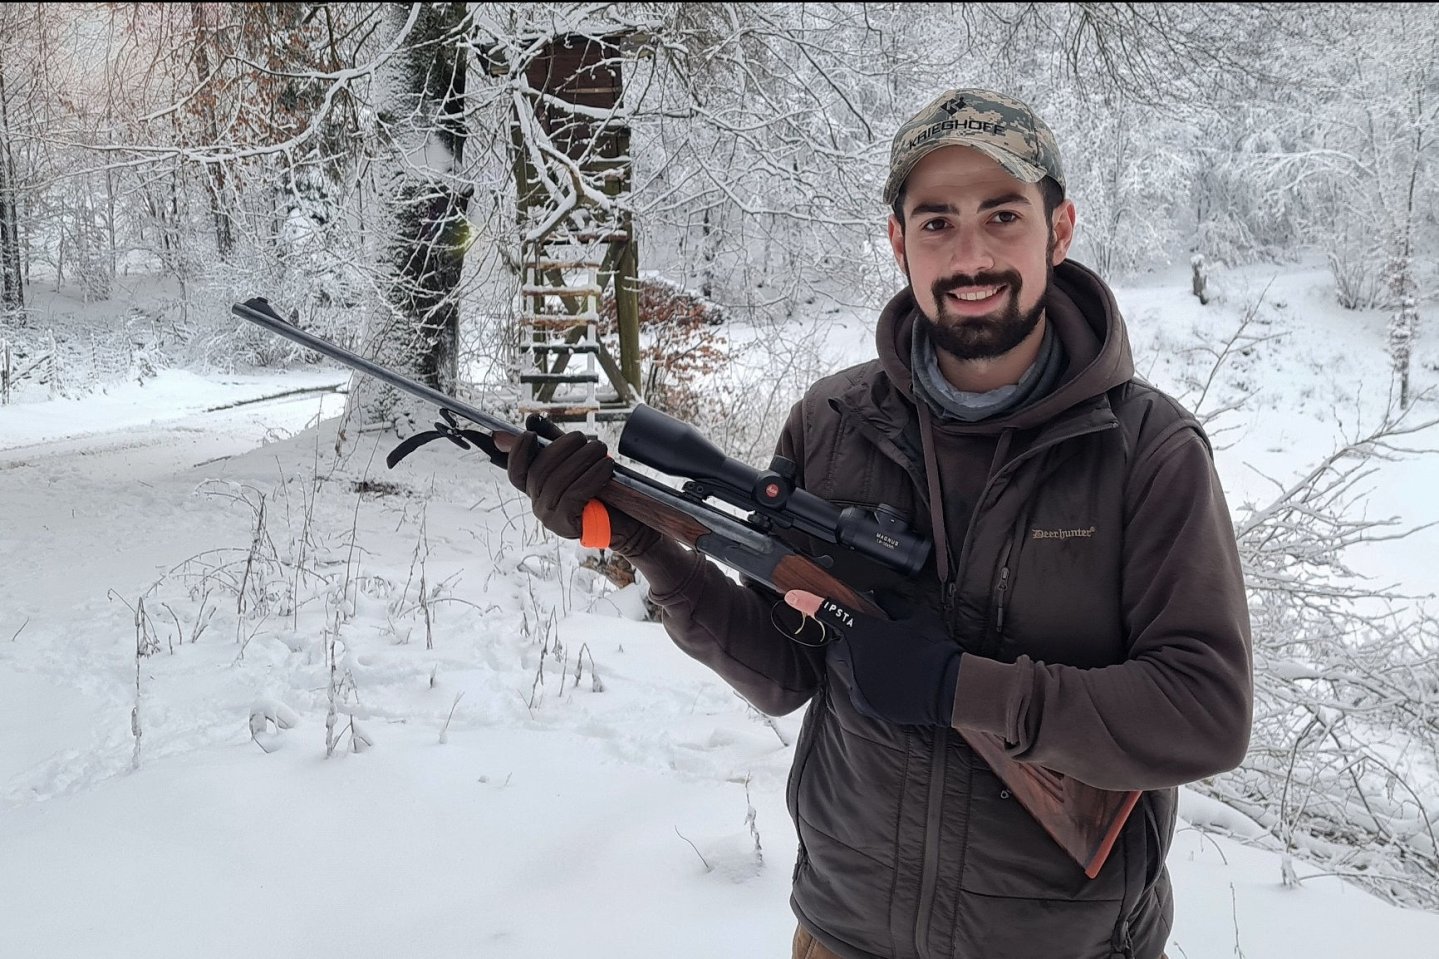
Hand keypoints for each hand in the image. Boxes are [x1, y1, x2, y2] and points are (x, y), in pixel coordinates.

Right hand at [494, 418, 656, 556]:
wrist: (628, 521)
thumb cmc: (603, 490)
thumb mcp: (578, 462)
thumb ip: (556, 444)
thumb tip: (531, 420)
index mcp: (538, 490)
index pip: (516, 472)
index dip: (518, 452)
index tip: (530, 434)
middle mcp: (539, 505)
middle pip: (539, 471)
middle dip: (562, 448)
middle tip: (585, 439)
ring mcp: (549, 517)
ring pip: (556, 482)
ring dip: (582, 460)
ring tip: (601, 450)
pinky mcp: (565, 525)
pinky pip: (572, 495)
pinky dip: (591, 477)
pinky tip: (605, 468)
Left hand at [785, 590, 960, 726]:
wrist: (950, 689)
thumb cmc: (934, 650)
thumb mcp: (917, 618)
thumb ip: (893, 604)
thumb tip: (881, 594)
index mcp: (865, 633)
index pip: (833, 614)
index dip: (809, 603)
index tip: (790, 596)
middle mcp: (855, 658)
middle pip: (846, 647)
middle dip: (859, 646)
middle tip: (887, 650)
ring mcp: (858, 683)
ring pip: (854, 671)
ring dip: (868, 669)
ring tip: (897, 671)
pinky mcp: (864, 703)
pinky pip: (861, 692)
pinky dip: (873, 689)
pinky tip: (896, 686)